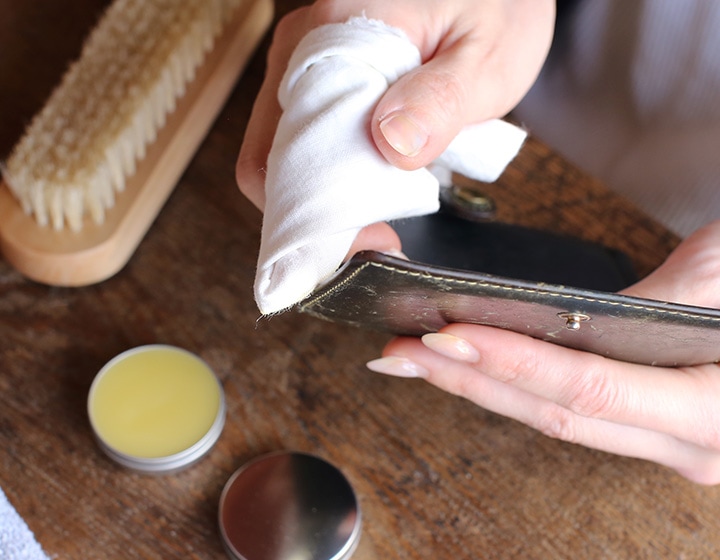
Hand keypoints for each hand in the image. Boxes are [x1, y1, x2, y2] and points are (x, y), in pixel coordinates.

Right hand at [236, 0, 554, 255]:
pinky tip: (375, 186)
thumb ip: (440, 98)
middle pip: (273, 158)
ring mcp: (308, 66)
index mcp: (332, 36)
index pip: (285, 148)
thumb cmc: (497, 7)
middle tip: (378, 241)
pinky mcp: (323, 80)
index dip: (315, 212)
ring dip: (327, 198)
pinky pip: (308, 142)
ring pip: (287, 156)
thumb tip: (390, 144)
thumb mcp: (486, 57)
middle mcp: (303, 50)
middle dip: (317, 215)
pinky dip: (335, 176)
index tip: (370, 241)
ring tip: (381, 217)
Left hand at [367, 220, 719, 484]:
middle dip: (469, 381)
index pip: (591, 389)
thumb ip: (657, 299)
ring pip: (552, 421)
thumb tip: (570, 313)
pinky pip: (567, 413)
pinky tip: (470, 371)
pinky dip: (513, 388)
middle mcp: (685, 444)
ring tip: (415, 361)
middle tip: (402, 352)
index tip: (450, 333)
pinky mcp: (646, 430)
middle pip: (554, 414)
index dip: (515, 363)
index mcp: (711, 410)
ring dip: (478, 388)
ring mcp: (663, 444)